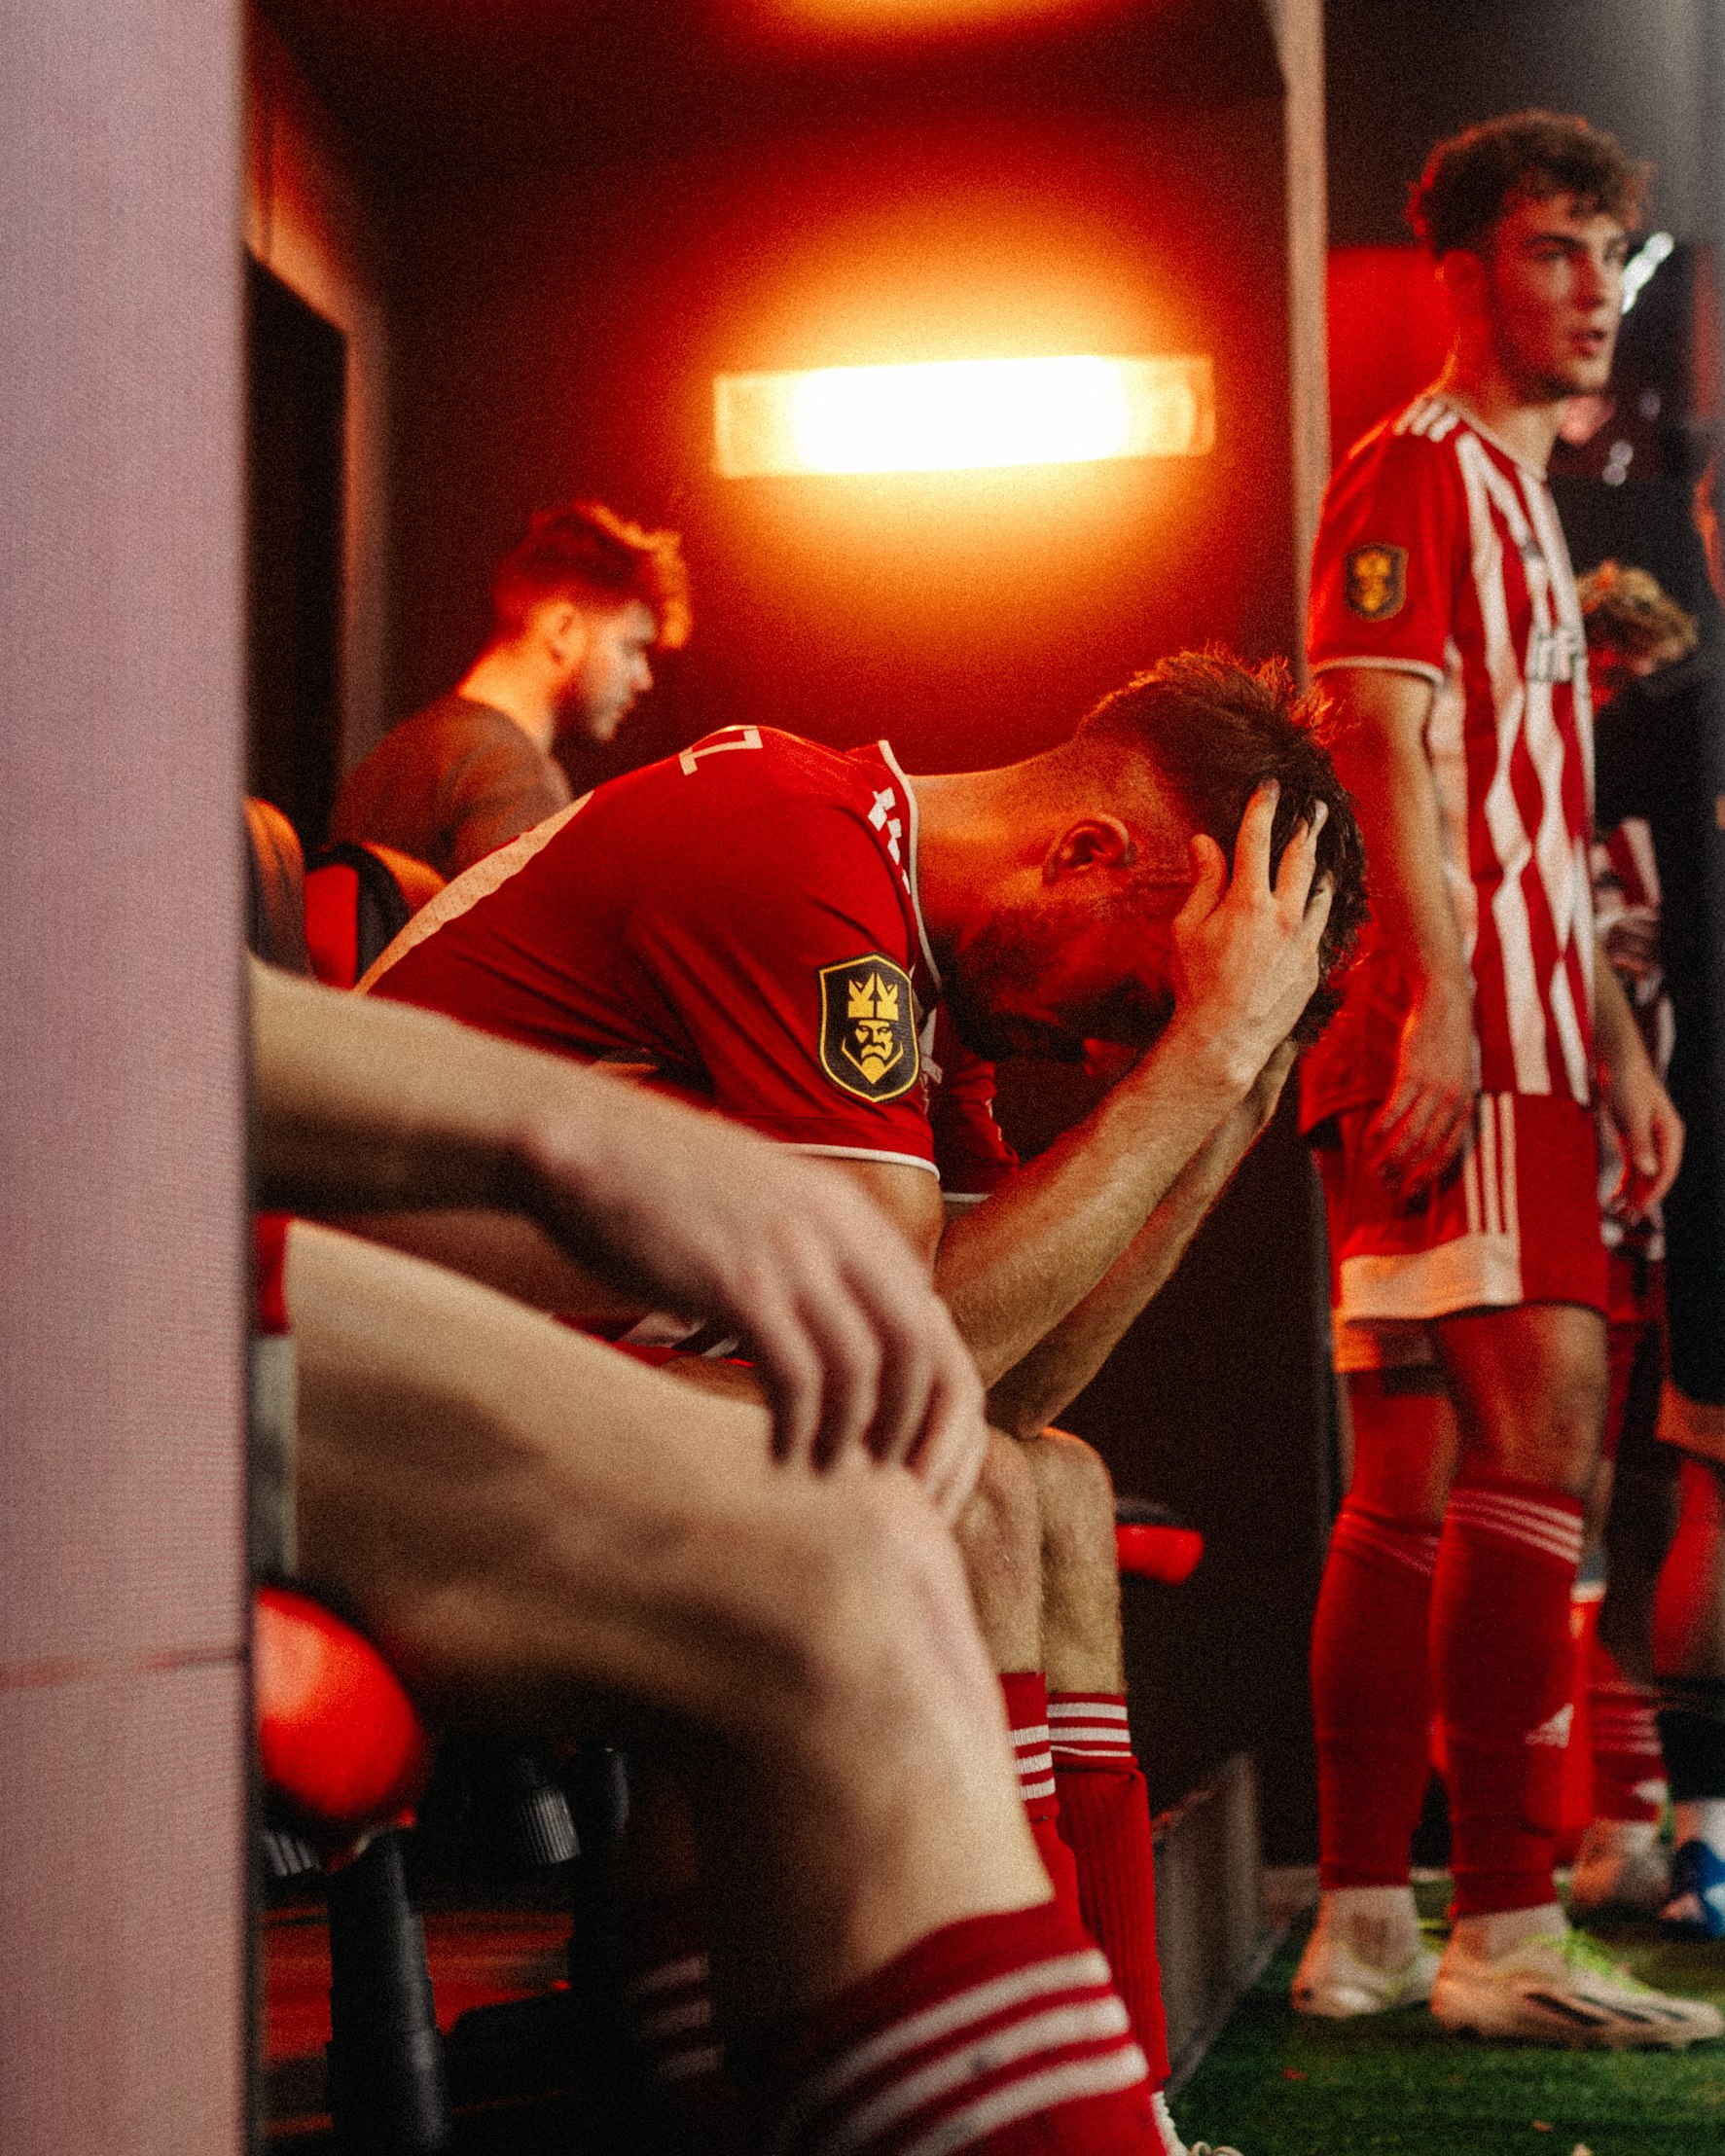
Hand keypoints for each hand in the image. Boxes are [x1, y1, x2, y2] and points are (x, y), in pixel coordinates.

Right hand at [519, 1087, 988, 1514]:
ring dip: (850, 1433)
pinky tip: (780, 1453)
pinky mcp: (736, 1281)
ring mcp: (788, 1252)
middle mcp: (835, 1229)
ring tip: (826, 1468)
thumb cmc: (661, 1188)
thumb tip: (840, 1332)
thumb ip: (813, 1257)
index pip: (931, 1316)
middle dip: (909, 1423)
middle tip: (886, 1475)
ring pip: (861, 1366)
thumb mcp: (764, 1207)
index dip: (933, 1394)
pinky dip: (799, 1426)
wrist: (583, 1142)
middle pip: (916, 1345)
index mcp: (849, 1214)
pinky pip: (795, 1375)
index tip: (911, 1446)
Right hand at [1167, 783, 1333, 1095]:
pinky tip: (1316, 903)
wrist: (1224, 1040)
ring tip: (1320, 850)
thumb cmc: (1196, 984)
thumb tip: (1204, 843)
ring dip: (1320, 866)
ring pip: (1320, 891)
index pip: (1257, 840)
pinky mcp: (1314, 966)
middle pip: (1301, 858)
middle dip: (1307, 827)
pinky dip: (1318, 907)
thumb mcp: (1187, 929)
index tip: (1270, 787)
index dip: (1263, 808)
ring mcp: (1304, 942)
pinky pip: (1321, 926)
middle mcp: (1284, 916)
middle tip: (1314, 807)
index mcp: (1248, 901)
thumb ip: (1203, 882)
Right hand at [1364, 970, 1474, 1194]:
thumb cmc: (1450, 1040)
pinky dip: (1381, 1128)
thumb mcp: (1460, 1076)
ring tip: (1373, 1169)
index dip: (1429, 1175)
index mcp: (1467, 1104)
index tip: (1412, 1190)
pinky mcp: (1413, 1073)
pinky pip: (1395, 1108)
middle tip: (1385, 1185)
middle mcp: (1453, 1100)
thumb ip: (1449, 1104)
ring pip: (1410, 1133)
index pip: (1450, 1151)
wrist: (1447, 1002)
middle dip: (1405, 1172)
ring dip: (1390, 1156)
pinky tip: (1368, 1139)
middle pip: (1427, 1148)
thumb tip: (1431, 1131)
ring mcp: (1433, 1087)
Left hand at [1602, 1044, 1683, 1219]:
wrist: (1615, 1059)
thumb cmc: (1626, 1081)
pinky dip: (1623, 1181)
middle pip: (1656, 1176)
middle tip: (1627, 1220)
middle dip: (1643, 1198)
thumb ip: (1640, 1141)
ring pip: (1643, 1174)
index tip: (1641, 1209)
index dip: (1655, 1192)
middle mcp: (1662, 1139)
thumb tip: (1649, 1170)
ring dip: (1632, 1194)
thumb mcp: (1632, 1112)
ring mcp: (1647, 1140)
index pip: (1666, 1170)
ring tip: (1619, 1214)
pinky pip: (1631, 1166)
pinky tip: (1613, 1196)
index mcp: (1670, 1134)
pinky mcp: (1632, 1138)